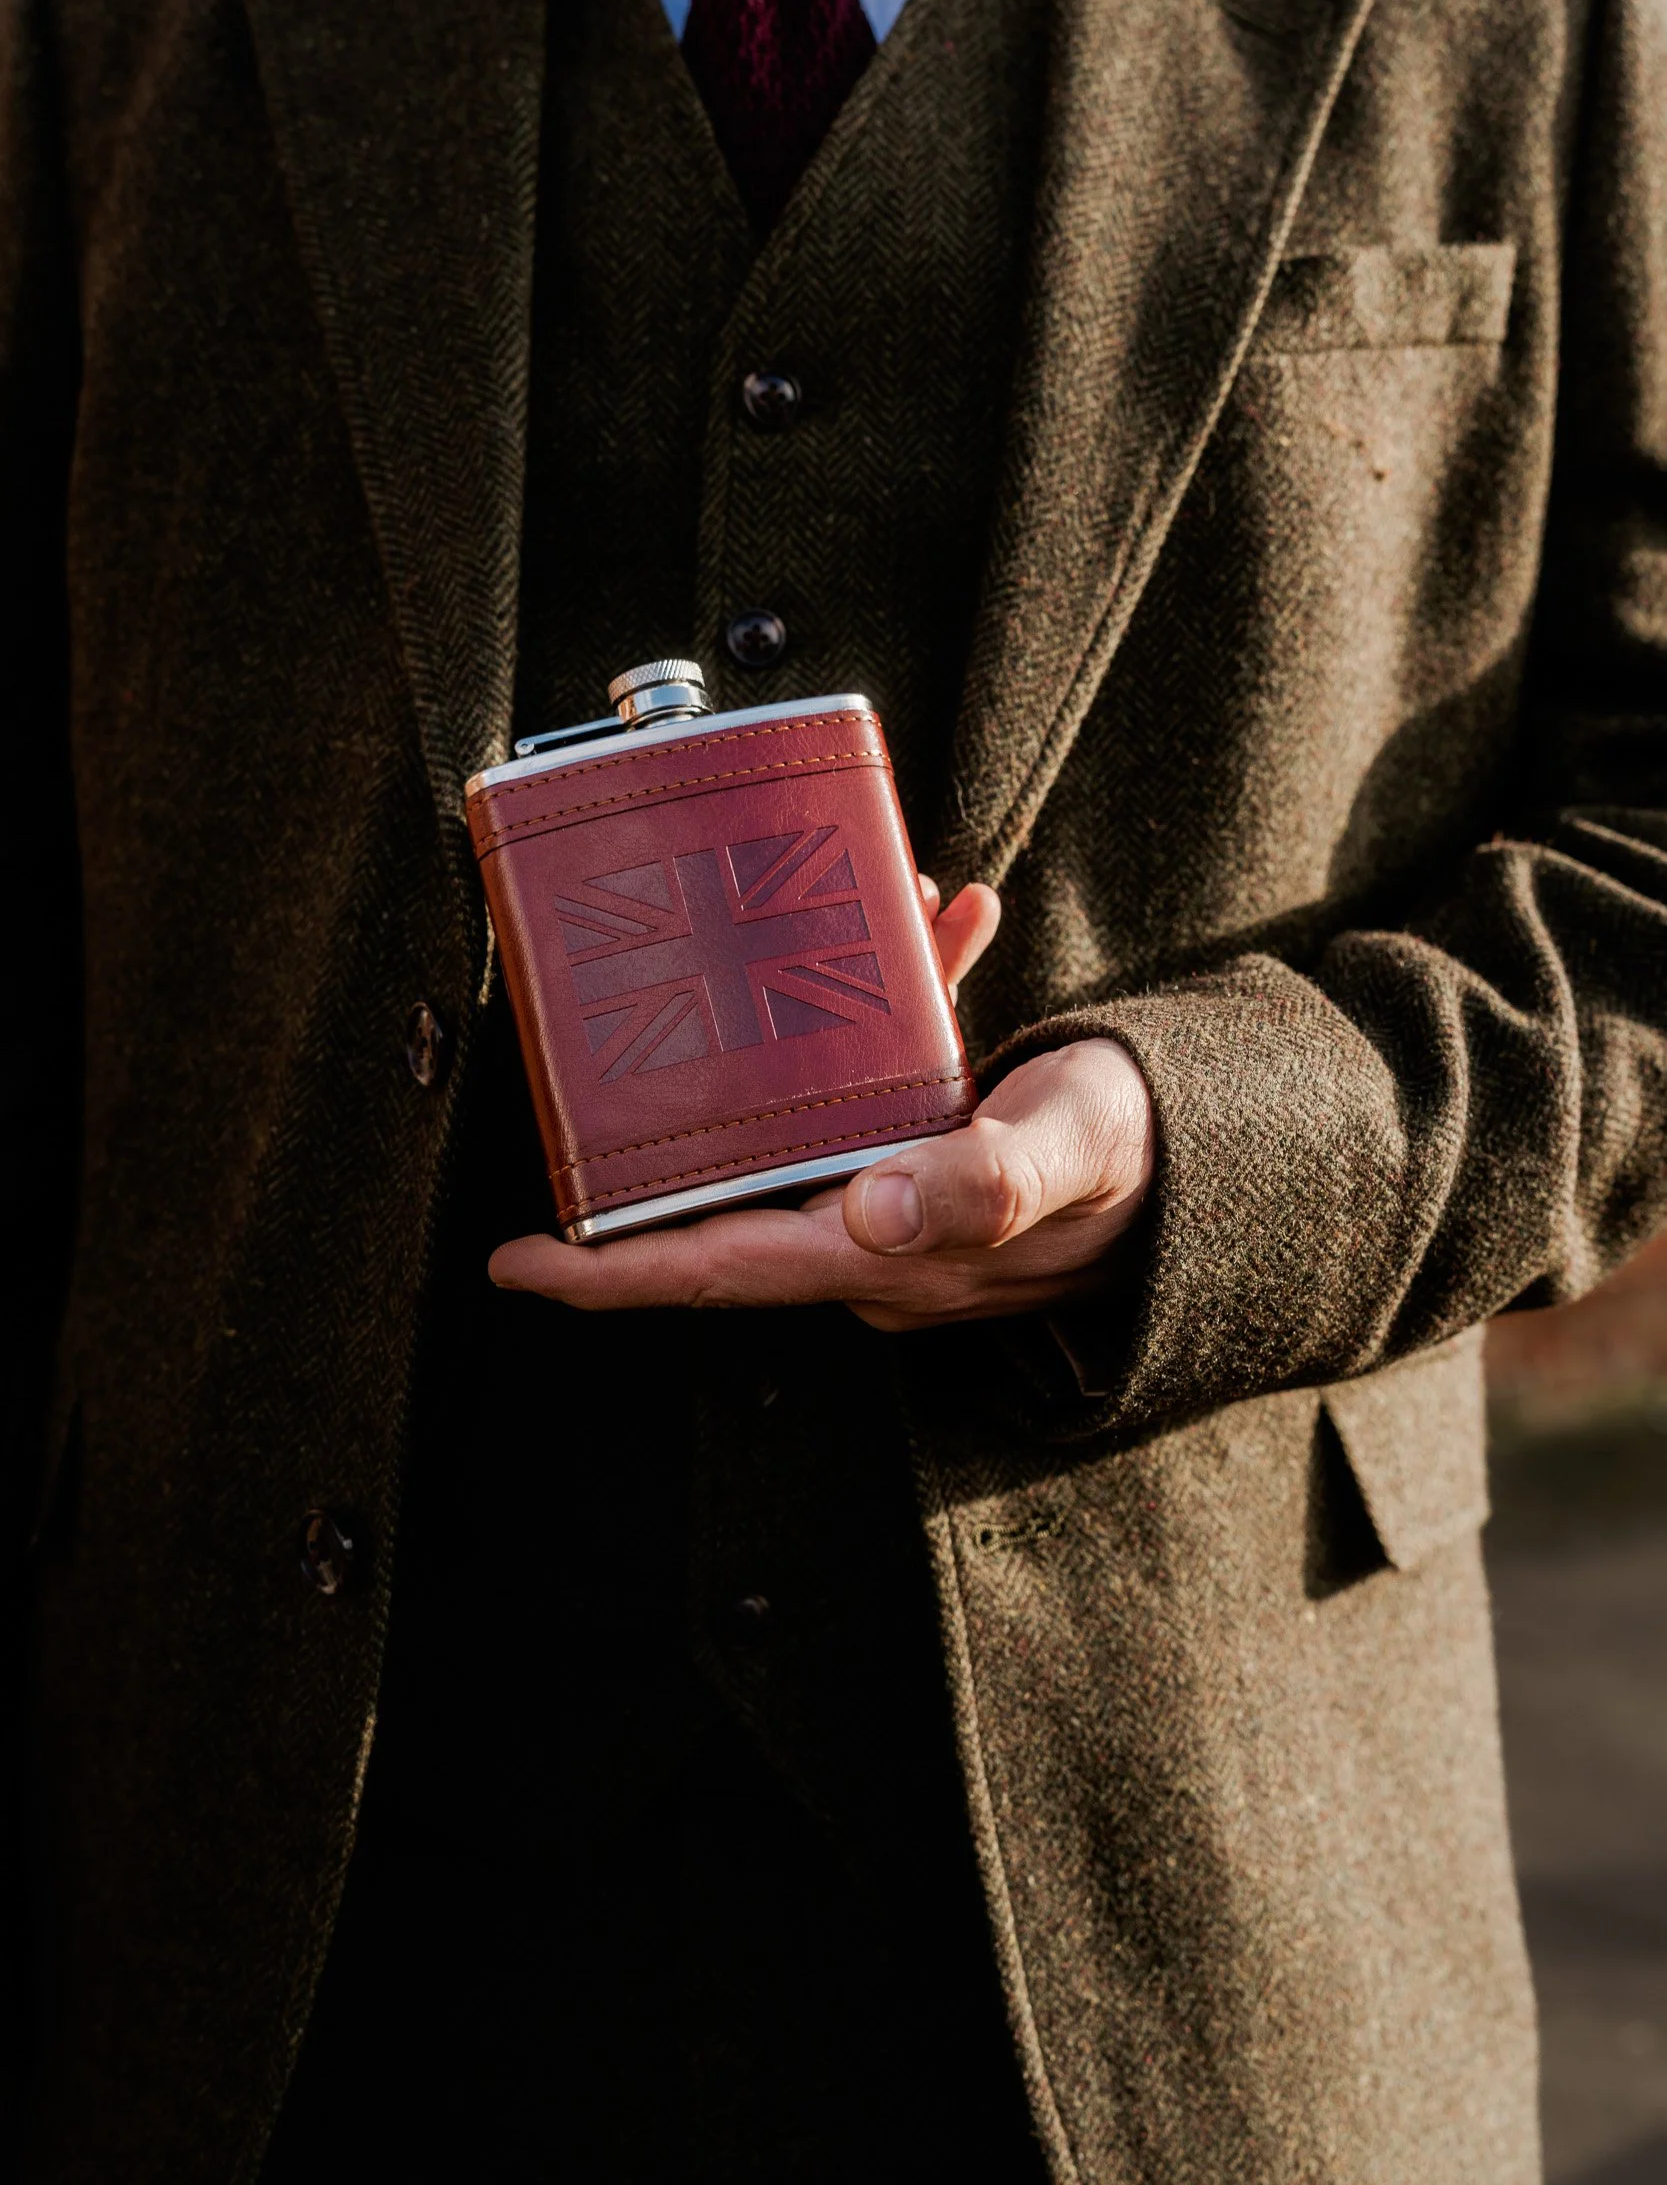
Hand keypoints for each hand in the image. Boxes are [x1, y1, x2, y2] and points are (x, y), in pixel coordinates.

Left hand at [488, 880, 1155, 1330]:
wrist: (1234, 1167)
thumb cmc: (1151, 1159)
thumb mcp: (1072, 1148)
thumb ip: (983, 1180)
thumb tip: (871, 1209)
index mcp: (888, 1255)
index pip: (711, 1269)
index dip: (604, 1272)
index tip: (512, 1258)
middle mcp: (878, 1245)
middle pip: (735, 1188)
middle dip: (690, 1103)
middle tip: (640, 1021)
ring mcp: (904, 1211)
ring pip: (810, 1121)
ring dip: (807, 1030)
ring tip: (852, 912)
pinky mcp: (937, 1167)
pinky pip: (883, 1097)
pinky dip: (902, 1015)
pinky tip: (945, 929)